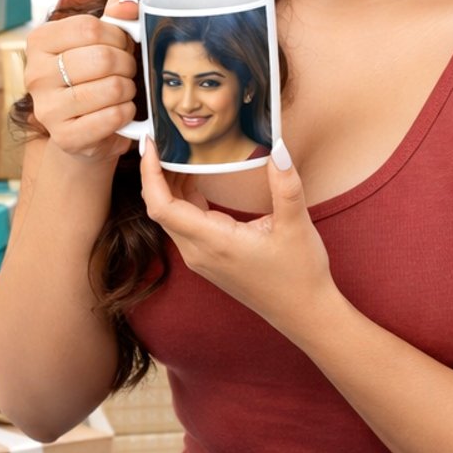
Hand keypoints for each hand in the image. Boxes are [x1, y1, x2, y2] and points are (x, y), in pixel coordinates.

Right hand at [26, 0, 141, 162]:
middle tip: (126, 70)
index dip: (117, 35)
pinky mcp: (65, 137)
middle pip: (102, 58)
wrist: (83, 130)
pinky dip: (127, 112)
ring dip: (128, 88)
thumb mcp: (101, 40)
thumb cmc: (93, 76)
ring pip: (111, 88)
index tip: (121, 45)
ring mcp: (47, 109)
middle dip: (126, 63)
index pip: (89, 27)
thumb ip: (115, 16)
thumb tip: (127, 3)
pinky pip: (113, 117)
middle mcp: (35, 74)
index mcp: (39, 42)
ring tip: (123, 90)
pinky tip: (122, 110)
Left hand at [139, 136, 336, 335]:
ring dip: (169, 185)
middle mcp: (198, 252)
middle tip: (163, 139)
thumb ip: (285, 184)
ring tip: (179, 152)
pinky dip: (183, 199)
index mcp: (213, 242)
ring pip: (171, 217)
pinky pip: (185, 224)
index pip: (161, 207)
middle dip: (156, 173)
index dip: (149, 174)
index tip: (150, 145)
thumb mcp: (295, 225)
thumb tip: (278, 147)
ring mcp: (201, 258)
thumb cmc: (299, 274)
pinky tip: (196, 178)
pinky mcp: (208, 259)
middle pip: (159, 209)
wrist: (303, 313)